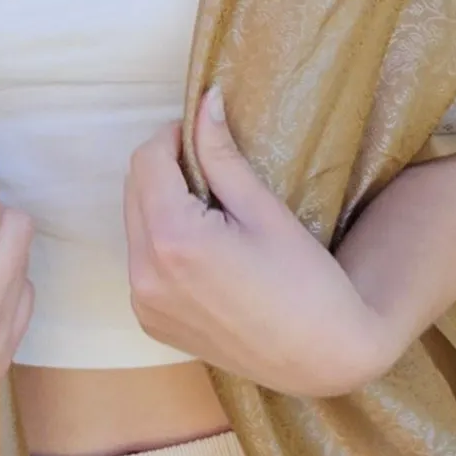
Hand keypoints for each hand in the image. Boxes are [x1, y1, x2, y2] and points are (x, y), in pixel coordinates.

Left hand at [122, 86, 390, 398]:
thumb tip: (205, 100)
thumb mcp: (262, 209)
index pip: (146, 160)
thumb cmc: (305, 279)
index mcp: (173, 241)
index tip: (204, 135)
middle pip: (133, 190)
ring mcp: (145, 303)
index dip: (173, 136)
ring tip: (212, 209)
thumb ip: (221, 155)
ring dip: (160, 203)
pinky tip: (206, 248)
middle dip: (164, 167)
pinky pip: (142, 262)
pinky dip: (162, 241)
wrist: (322, 355)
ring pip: (135, 225)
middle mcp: (145, 275)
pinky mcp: (151, 322)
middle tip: (211, 168)